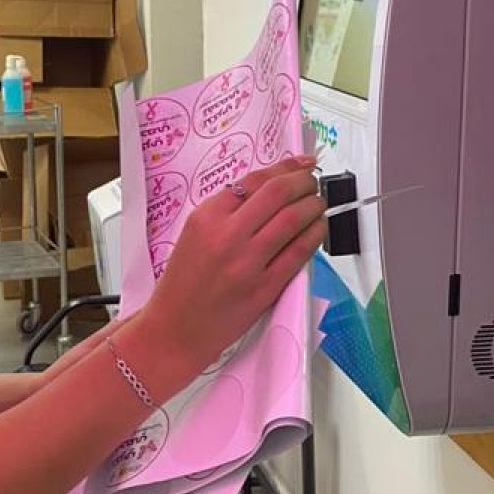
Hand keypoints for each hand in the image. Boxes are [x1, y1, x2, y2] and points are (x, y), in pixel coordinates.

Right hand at [127, 156, 324, 390]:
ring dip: (314, 205)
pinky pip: (299, 252)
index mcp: (205, 217)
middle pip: (278, 193)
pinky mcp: (264, 287)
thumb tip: (268, 192)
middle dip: (304, 181)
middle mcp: (226, 235)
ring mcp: (247, 262)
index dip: (284, 168)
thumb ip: (226, 212)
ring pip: (293, 219)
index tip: (300, 164)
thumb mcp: (193, 235)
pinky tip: (318, 228)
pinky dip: (314, 235)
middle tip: (312, 181)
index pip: (253, 180)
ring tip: (318, 203)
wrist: (175, 328)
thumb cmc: (183, 283)